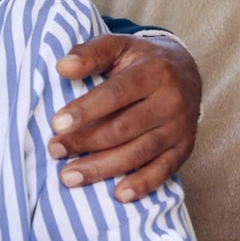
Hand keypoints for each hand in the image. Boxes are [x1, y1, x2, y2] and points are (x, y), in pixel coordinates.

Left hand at [51, 34, 201, 201]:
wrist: (185, 70)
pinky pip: (165, 170)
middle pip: (124, 127)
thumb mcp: (117, 45)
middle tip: (54, 150)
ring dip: (103, 168)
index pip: (116, 94)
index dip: (86, 110)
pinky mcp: (185, 147)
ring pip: (139, 152)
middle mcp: (171, 101)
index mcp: (153, 72)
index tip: (57, 124)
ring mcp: (180, 127)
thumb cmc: (139, 59)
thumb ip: (90, 53)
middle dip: (86, 142)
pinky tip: (118, 195)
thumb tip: (62, 67)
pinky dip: (143, 184)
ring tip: (69, 176)